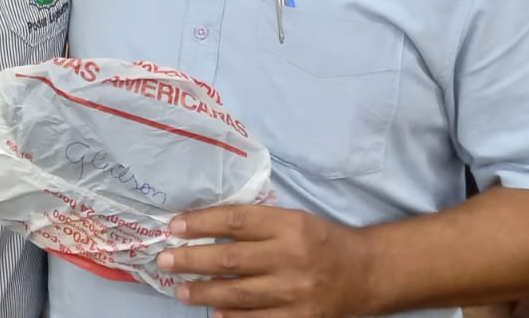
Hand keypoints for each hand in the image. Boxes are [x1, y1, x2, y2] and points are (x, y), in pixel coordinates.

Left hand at [155, 205, 373, 316]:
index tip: (174, 226)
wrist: (364, 273)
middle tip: (164, 259)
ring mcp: (294, 292)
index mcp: (289, 225)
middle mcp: (290, 257)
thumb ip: (256, 224)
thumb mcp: (293, 220)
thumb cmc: (321, 241)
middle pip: (229, 259)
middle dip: (190, 260)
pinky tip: (213, 312)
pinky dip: (230, 317)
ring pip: (236, 294)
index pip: (235, 221)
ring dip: (202, 292)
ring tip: (179, 289)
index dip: (201, 223)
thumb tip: (204, 228)